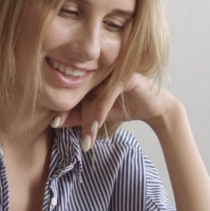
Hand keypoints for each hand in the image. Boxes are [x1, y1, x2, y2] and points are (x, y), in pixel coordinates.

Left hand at [49, 73, 177, 149]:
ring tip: (88, 139)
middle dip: (78, 118)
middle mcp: (100, 72)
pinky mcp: (124, 76)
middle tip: (71, 135)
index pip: (75, 92)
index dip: (64, 108)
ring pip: (95, 97)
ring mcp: (112, 72)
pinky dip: (102, 111)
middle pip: (83, 95)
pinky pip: (108, 95)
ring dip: (91, 120)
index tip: (54, 124)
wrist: (155, 108)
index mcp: (92, 77)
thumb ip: (80, 116)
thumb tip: (55, 123)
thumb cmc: (128, 107)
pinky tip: (97, 126)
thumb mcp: (100, 115)